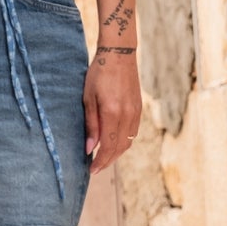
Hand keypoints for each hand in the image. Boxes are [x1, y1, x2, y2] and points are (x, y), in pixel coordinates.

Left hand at [83, 46, 141, 171]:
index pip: (108, 146)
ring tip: (103, 159)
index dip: (100, 161)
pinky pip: (133, 133)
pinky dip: (123, 143)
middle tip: (95, 169)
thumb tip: (89, 148)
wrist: (119, 55)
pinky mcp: (139, 109)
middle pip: (119, 148)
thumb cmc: (98, 74)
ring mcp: (136, 113)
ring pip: (128, 142)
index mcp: (113, 113)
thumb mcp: (88, 98)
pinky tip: (113, 144)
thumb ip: (91, 125)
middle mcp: (127, 115)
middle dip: (107, 161)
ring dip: (116, 154)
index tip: (91, 170)